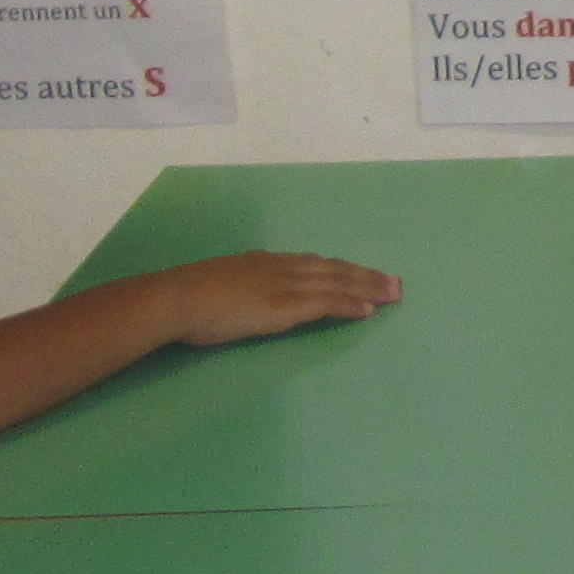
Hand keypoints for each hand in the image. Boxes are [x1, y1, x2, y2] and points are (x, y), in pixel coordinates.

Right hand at [158, 250, 401, 346]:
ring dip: (369, 288)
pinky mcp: (287, 304)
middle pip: (335, 269)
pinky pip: (327, 302)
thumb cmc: (191, 299)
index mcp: (268, 262)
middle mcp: (283, 267)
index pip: (316, 264)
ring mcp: (287, 284)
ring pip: (338, 282)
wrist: (179, 297)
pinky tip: (368, 310)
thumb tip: (248, 300)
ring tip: (393, 295)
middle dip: (366, 276)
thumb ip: (243, 290)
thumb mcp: (224, 287)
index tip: (364, 274)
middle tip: (395, 283)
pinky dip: (350, 304)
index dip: (343, 269)